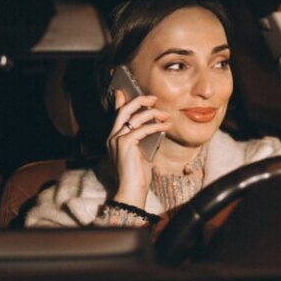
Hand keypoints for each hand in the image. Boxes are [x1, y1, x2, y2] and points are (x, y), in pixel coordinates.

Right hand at [107, 91, 171, 206]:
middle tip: (153, 98)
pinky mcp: (126, 144)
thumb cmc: (137, 175)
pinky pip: (143, 129)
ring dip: (153, 114)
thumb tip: (154, 126)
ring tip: (165, 115)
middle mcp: (113, 137)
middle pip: (124, 110)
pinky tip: (166, 126)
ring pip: (135, 118)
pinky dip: (157, 126)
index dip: (119, 101)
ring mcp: (117, 140)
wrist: (132, 190)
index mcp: (114, 138)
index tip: (122, 90)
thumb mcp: (141, 152)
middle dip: (139, 100)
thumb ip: (142, 138)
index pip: (116, 115)